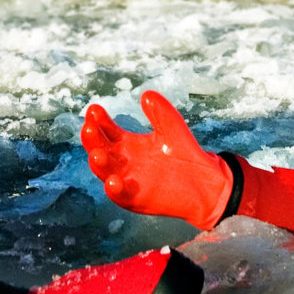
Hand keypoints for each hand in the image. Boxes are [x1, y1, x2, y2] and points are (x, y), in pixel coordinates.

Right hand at [82, 91, 232, 227]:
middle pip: (99, 149)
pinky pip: (121, 195)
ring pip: (105, 172)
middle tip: (88, 127)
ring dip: (98, 164)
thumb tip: (146, 94)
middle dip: (91, 139)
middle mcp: (122, 162)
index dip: (98, 120)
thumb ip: (160, 112)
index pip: (106, 130)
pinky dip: (114, 190)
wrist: (205, 182)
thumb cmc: (185, 154)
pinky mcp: (136, 199)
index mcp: (126, 143)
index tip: (94, 109)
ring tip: (96, 155)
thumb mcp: (172, 128)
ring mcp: (126, 180)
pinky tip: (113, 181)